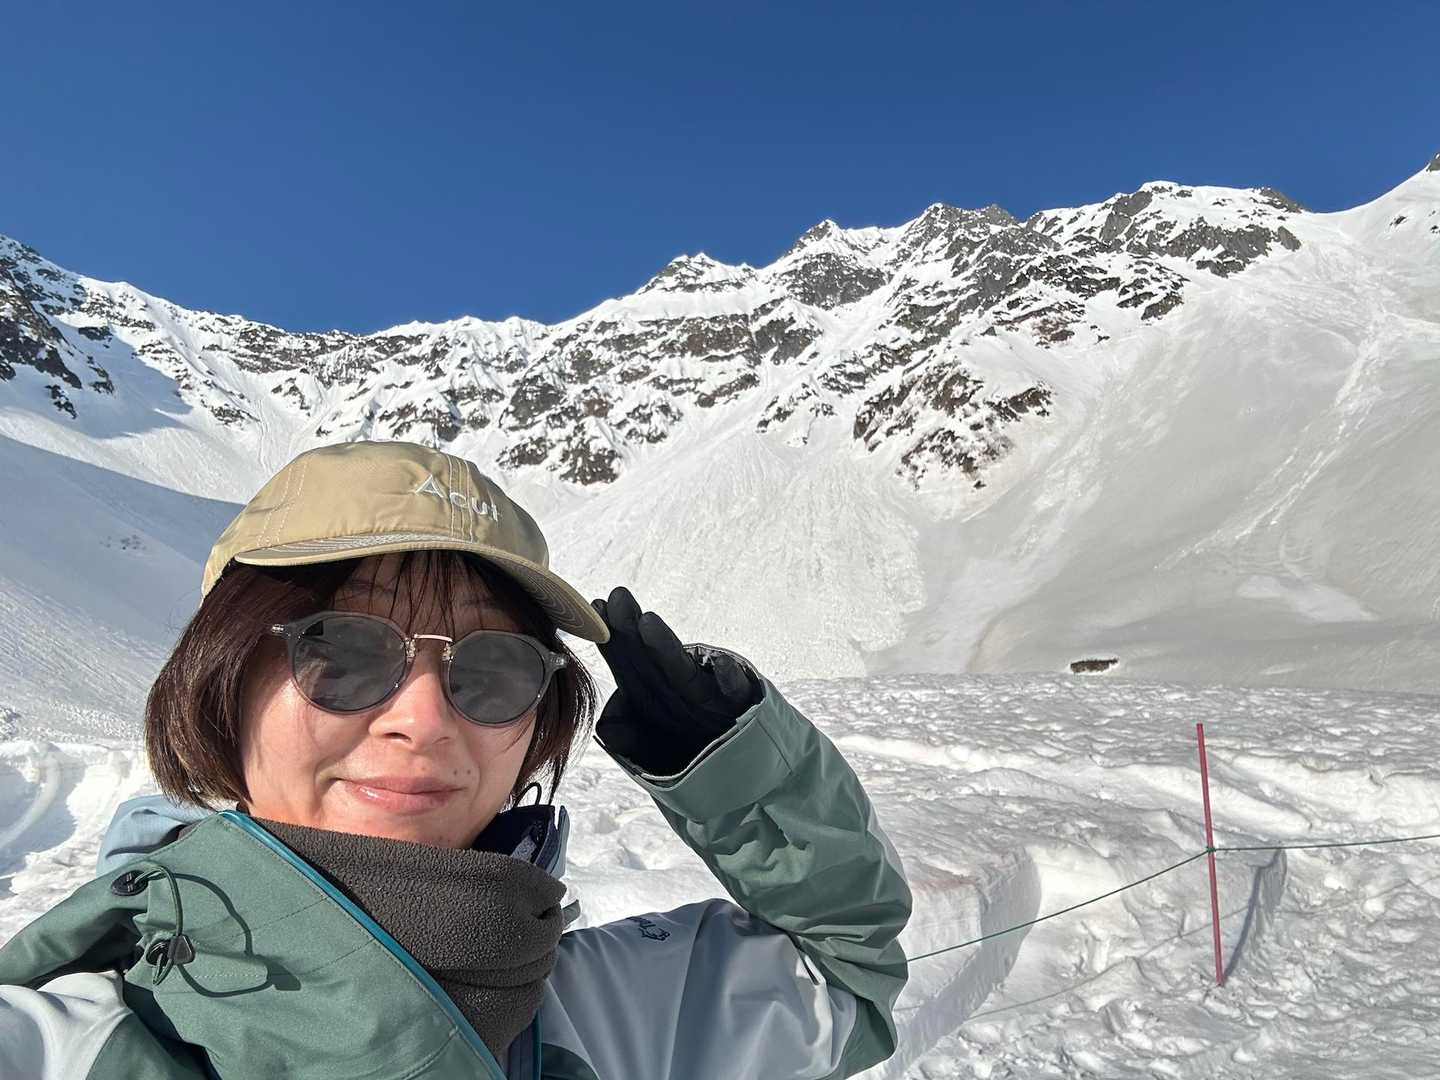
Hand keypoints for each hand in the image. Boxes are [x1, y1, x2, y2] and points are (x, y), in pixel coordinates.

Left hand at [590, 587, 759, 773]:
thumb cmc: (692, 749)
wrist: (742, 765)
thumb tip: (604, 728)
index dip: (610, 639)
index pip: (628, 663)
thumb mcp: (655, 750)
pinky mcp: (739, 707)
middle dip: (631, 628)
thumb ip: (632, 739)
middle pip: (650, 657)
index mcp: (654, 693)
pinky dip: (729, 678)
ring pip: (682, 670)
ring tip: (647, 623)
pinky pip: (734, 692)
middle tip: (617, 597)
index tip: (594, 610)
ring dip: (665, 646)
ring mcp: (708, 696)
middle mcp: (678, 688)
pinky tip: (719, 664)